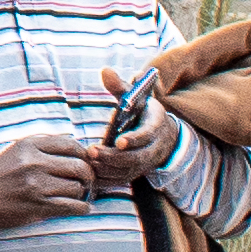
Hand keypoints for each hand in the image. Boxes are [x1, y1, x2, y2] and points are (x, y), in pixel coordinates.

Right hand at [0, 121, 103, 230]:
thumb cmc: (0, 175)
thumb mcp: (17, 150)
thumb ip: (44, 147)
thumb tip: (79, 150)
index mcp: (29, 145)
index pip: (71, 144)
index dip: (83, 154)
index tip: (84, 162)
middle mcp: (34, 162)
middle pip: (79, 166)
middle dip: (88, 175)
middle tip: (86, 181)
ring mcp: (37, 185)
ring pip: (77, 187)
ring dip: (81, 193)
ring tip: (75, 194)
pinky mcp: (39, 205)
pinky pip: (73, 206)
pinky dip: (81, 208)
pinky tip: (78, 207)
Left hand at [89, 74, 177, 188]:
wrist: (162, 136)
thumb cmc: (142, 112)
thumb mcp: (135, 97)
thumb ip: (120, 86)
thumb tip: (105, 71)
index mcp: (155, 126)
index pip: (146, 135)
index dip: (134, 139)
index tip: (118, 141)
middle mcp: (153, 148)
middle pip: (135, 158)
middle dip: (113, 156)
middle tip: (92, 151)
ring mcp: (145, 164)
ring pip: (127, 171)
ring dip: (107, 168)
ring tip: (88, 160)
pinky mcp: (134, 174)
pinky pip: (121, 180)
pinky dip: (106, 178)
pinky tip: (89, 172)